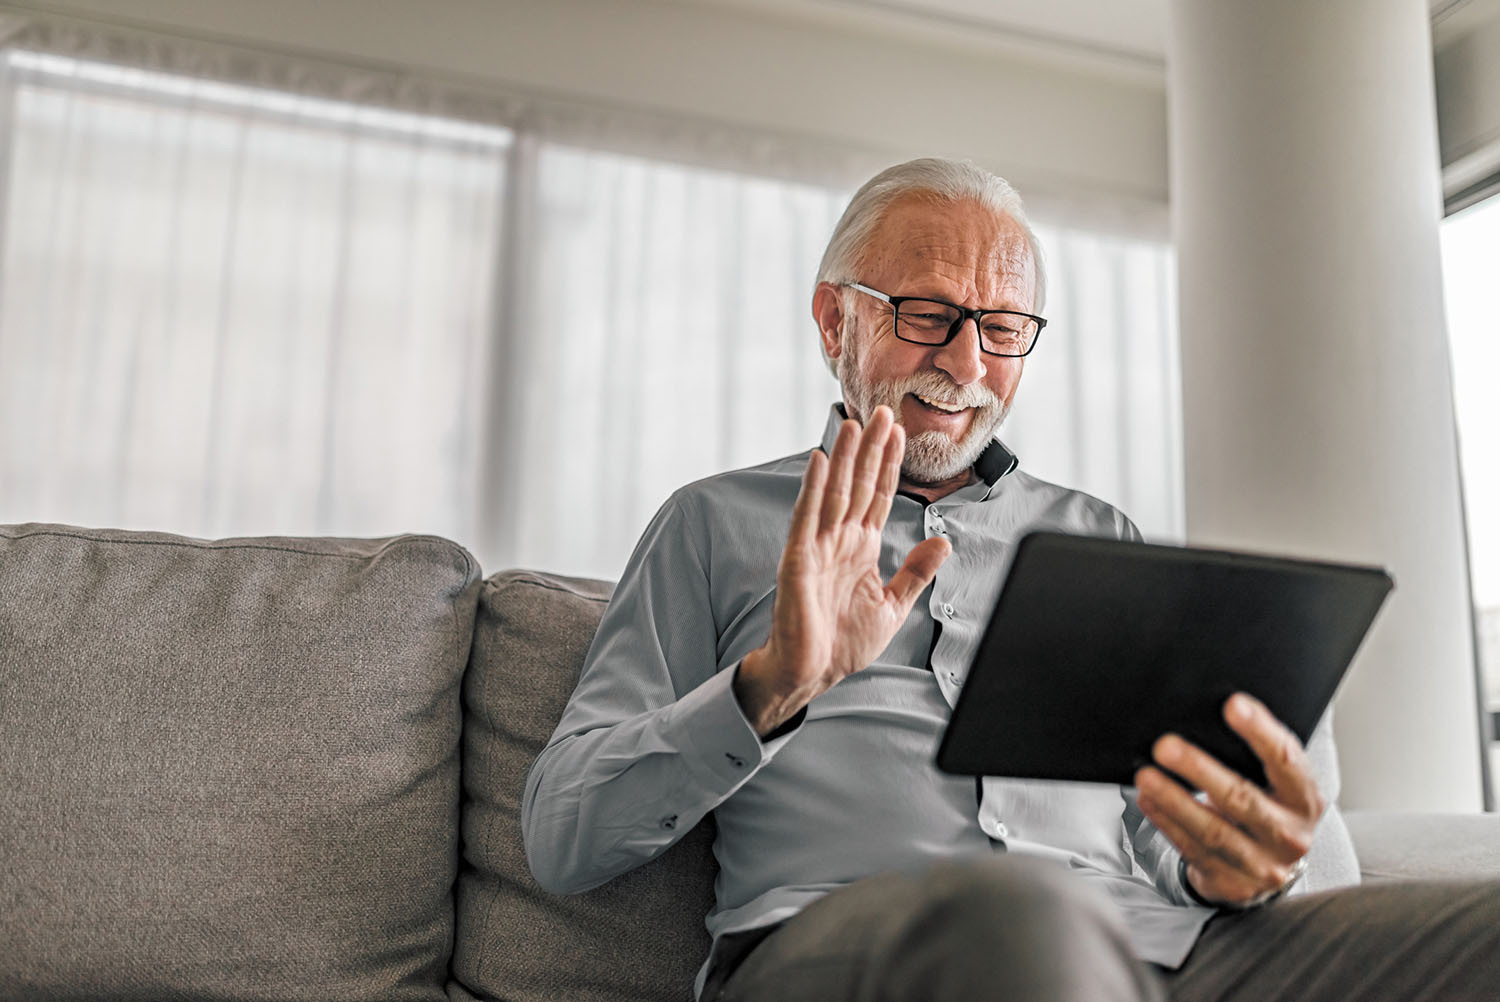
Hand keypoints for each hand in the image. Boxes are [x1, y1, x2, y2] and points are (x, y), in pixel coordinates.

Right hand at [734, 406, 951, 735]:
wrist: (811, 673)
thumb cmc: (842, 643)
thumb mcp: (893, 606)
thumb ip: (916, 572)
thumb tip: (943, 542)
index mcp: (862, 547)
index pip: (879, 495)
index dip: (890, 463)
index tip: (901, 431)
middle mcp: (840, 540)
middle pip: (859, 484)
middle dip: (873, 448)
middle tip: (884, 411)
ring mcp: (817, 546)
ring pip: (836, 492)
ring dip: (847, 457)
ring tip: (856, 423)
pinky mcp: (798, 559)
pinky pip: (807, 516)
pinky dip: (814, 488)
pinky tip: (822, 460)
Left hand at [1134, 693, 1324, 907]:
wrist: (1270, 870)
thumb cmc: (1267, 809)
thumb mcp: (1274, 784)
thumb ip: (1254, 756)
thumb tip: (1214, 711)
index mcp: (1305, 799)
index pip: (1286, 759)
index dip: (1260, 731)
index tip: (1232, 705)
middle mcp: (1290, 834)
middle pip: (1242, 798)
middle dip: (1200, 769)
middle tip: (1165, 745)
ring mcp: (1262, 864)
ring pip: (1213, 830)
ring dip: (1174, 800)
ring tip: (1146, 776)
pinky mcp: (1232, 883)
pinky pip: (1193, 849)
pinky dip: (1167, 822)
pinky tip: (1148, 801)